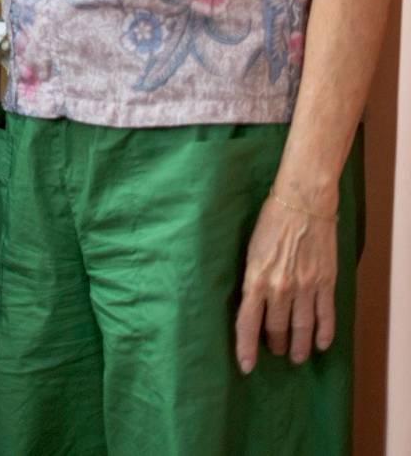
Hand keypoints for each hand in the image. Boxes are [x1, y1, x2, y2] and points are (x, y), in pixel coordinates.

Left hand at [235, 189, 339, 371]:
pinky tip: (322, 344)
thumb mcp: (249, 251)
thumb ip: (251, 279)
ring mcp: (305, 287)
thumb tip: (249, 302)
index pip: (247, 323)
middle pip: (275, 328)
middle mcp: (280, 288)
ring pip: (301, 328)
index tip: (246, 366)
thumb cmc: (270, 223)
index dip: (246, 348)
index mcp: (255, 279)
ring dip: (298, 346)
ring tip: (297, 357)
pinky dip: (324, 333)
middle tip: (275, 352)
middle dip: (274, 345)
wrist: (301, 204)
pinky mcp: (325, 283)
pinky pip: (326, 316)